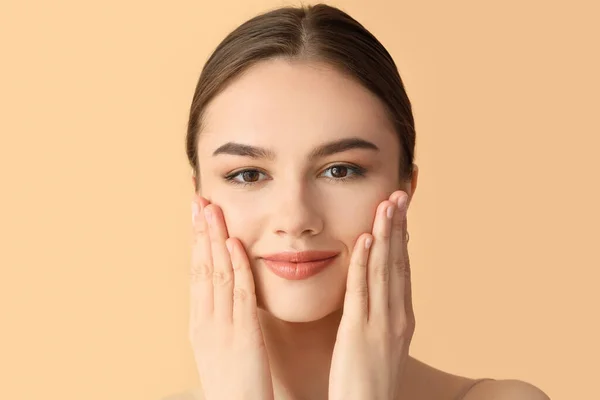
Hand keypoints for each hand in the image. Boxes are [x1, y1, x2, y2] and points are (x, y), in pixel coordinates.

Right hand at [189, 195, 273, 399]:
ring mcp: (222, 326)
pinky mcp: (244, 334)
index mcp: (199, 324)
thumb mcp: (218, 349)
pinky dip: (237, 266)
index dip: (196, 243)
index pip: (196, 274)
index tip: (196, 217)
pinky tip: (235, 243)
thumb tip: (221, 297)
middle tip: (198, 200)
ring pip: (217, 273)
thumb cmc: (232, 386)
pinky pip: (240, 293)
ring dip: (215, 239)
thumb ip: (220, 321)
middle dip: (200, 232)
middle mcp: (205, 320)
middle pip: (201, 267)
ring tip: (213, 210)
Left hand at [328, 190, 414, 399]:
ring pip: (385, 270)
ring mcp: (381, 325)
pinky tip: (367, 238)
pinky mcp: (359, 333)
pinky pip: (362, 291)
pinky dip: (365, 262)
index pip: (402, 270)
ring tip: (387, 203)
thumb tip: (375, 296)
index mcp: (402, 320)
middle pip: (399, 263)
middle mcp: (397, 318)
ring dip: (387, 234)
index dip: (402, 238)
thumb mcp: (379, 346)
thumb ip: (378, 319)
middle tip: (401, 193)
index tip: (401, 211)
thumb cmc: (367, 385)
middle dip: (399, 226)